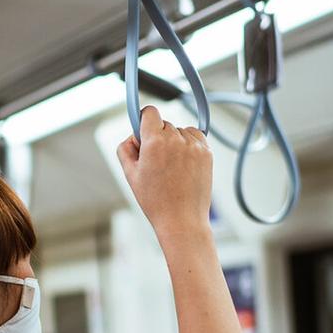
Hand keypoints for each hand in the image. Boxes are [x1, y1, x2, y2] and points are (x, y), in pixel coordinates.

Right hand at [116, 105, 213, 241]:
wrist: (182, 219)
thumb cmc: (155, 200)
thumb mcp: (130, 174)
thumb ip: (126, 148)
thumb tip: (133, 135)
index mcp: (155, 142)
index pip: (149, 112)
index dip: (143, 121)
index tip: (143, 131)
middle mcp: (176, 139)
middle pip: (164, 124)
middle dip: (158, 137)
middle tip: (155, 161)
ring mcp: (194, 145)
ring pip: (180, 131)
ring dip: (174, 142)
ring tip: (171, 167)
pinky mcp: (207, 152)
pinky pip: (195, 137)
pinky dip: (188, 145)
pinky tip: (183, 164)